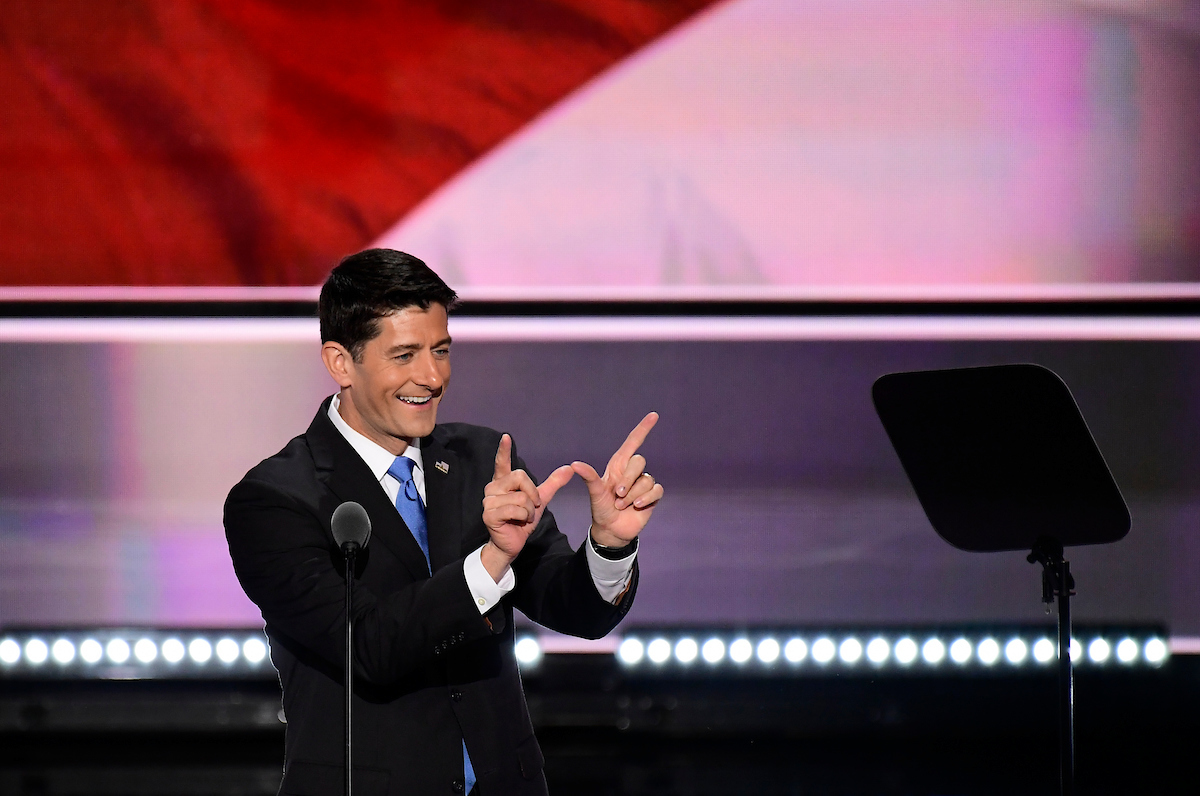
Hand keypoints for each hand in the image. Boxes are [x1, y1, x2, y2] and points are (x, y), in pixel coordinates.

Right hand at [480, 434, 572, 580]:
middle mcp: (493, 488)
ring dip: (528, 510)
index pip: (502, 463)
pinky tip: (516, 523)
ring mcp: (489, 500)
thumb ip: (552, 483)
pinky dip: (523, 517)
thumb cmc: (522, 520)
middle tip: (530, 507)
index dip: (504, 450)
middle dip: (533, 494)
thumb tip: (569, 468)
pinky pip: (516, 509)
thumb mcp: (540, 500)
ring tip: (521, 518)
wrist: (512, 543)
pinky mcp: (489, 513)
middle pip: (520, 477)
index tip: (506, 437)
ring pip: (521, 496)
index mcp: (503, 482)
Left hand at [572, 412, 662, 547]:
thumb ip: (589, 477)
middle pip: (639, 461)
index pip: (633, 442)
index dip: (643, 428)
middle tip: (617, 495)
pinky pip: (656, 490)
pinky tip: (637, 506)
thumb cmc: (601, 508)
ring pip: (646, 480)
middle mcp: (632, 472)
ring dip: (633, 495)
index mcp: (618, 466)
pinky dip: (646, 498)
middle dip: (628, 479)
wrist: (611, 529)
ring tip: (623, 505)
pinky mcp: (652, 496)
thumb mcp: (595, 493)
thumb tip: (574, 464)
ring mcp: (643, 483)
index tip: (654, 415)